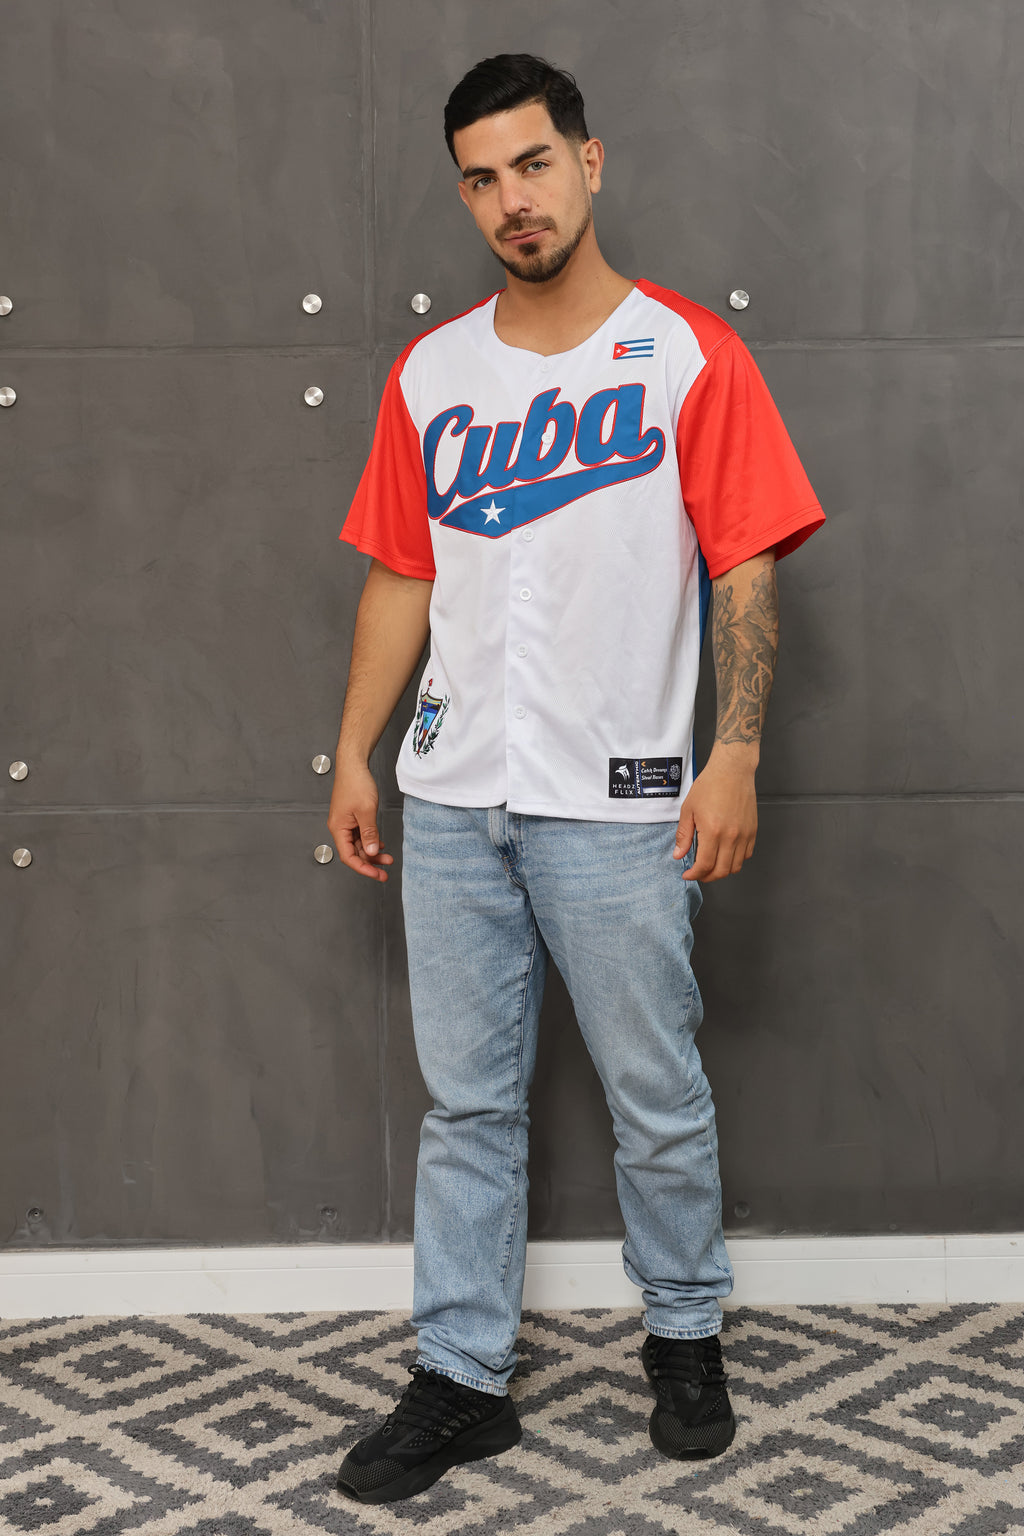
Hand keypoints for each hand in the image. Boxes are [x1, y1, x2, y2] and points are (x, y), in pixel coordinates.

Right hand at [327, 758, 394, 881]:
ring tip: (387, 859)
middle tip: (384, 872)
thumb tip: (370, 852)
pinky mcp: (352, 817)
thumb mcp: (366, 811)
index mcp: (338, 828)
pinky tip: (380, 845)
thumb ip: (369, 833)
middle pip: (354, 853)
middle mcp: (340, 827)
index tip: (376, 874)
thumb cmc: (355, 783)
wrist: (353, 765)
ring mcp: (346, 822)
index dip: (362, 867)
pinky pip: (361, 835)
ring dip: (372, 852)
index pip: (348, 856)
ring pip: (359, 845)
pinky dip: (371, 841)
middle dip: (370, 862)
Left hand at [673, 744, 757, 881]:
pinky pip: (746, 854)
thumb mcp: (689, 809)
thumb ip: (684, 835)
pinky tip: (725, 854)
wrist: (732, 771)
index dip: (695, 874)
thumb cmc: (710, 785)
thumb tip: (679, 854)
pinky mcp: (752, 831)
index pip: (705, 865)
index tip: (688, 874)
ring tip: (711, 866)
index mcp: (713, 831)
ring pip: (736, 866)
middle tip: (698, 873)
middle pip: (722, 871)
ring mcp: (744, 834)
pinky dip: (736, 860)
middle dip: (707, 877)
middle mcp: (731, 836)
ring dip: (722, 871)